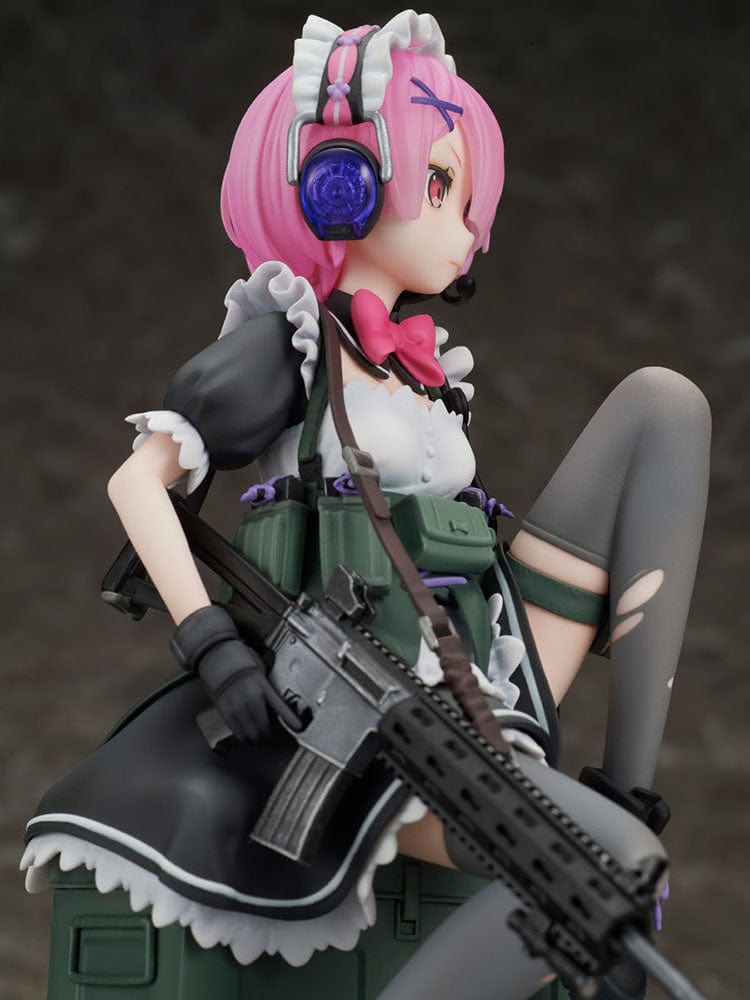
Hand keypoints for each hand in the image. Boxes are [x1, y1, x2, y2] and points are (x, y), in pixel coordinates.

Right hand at [170, 604, 298, 743]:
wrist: (217, 655)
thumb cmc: (241, 660)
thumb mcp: (261, 670)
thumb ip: (268, 688)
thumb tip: (277, 706)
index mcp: (263, 686)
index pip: (283, 710)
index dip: (293, 722)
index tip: (299, 728)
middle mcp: (251, 699)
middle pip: (266, 730)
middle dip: (271, 734)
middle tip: (272, 730)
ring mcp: (237, 707)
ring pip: (251, 736)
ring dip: (258, 739)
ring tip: (260, 734)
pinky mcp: (225, 712)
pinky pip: (238, 733)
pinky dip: (245, 738)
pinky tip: (247, 735)